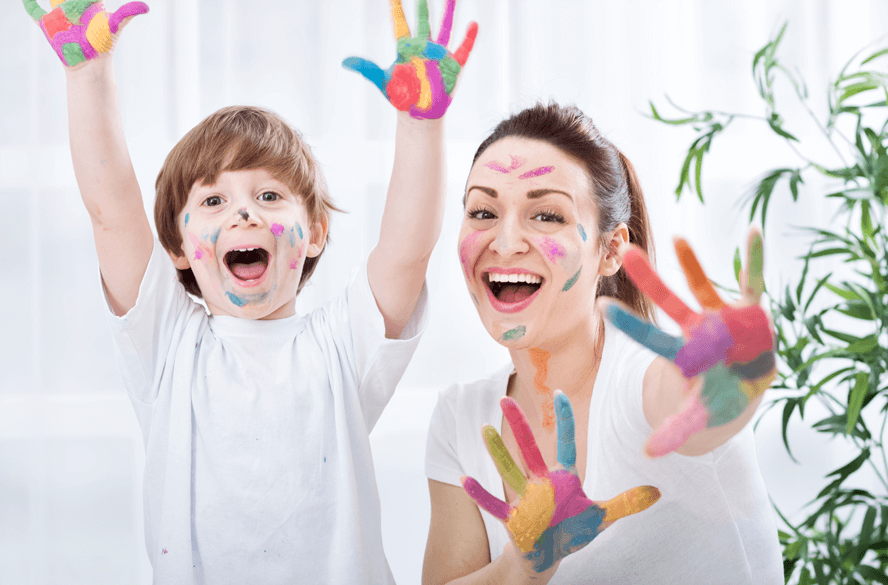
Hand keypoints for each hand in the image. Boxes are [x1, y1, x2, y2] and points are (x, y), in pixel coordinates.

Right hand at [23, 0, 148, 67]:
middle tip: (72, 7)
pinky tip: (28, 0)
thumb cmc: (103, 45)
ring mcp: (60, 16)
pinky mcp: (48, 26)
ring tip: (57, 1)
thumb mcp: (114, 26)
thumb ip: (126, 14)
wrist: (89, 65)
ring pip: (52, 0)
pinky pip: (36, 13)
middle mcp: (73, 8)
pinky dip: (31, 5)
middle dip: (69, 0)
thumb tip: (146, 8)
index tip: (83, 3)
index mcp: (88, 5)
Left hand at [343, 0, 477, 118]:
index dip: (398, 9)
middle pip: (424, 22)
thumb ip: (366, 68)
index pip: (401, 24)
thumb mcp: (382, 81)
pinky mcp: (453, 67)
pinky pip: (463, 50)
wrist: (419, 113)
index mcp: (406, 49)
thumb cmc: (401, 96)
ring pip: (445, 29)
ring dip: (449, 13)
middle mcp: (423, 48)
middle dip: (423, 6)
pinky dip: (468, 38)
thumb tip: (344, 62)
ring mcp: (439, 56)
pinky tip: (473, 25)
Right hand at [461, 391, 660, 573]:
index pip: (566, 443)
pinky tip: (464, 479)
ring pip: (509, 469)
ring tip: (483, 428)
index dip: (564, 419)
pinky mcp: (513, 517)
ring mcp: (525, 498)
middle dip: (518, 424)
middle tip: (503, 398)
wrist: (549, 555)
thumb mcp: (600, 517)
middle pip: (529, 448)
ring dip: (496, 451)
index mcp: (564, 477)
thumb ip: (626, 504)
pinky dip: (480, 494)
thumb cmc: (571, 531)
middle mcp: (542, 482)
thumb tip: (658, 492)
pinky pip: (493, 504)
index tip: (559, 392)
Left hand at [603, 228, 776, 456]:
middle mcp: (695, 328)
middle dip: (650, 279)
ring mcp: (721, 316)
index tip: (602, 305)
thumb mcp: (697, 416)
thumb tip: (649, 454)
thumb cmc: (715, 398)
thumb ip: (675, 430)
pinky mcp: (749, 310)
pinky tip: (754, 231)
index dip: (628, 324)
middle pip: (668, 301)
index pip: (649, 336)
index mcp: (681, 353)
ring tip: (677, 237)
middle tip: (625, 253)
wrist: (744, 384)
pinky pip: (751, 280)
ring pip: (703, 286)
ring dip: (692, 264)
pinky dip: (753, 258)